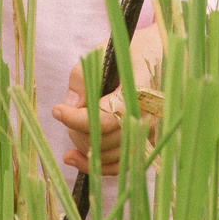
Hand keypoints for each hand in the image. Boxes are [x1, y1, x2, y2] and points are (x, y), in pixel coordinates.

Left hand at [53, 21, 167, 175]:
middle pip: (104, 140)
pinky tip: (76, 159)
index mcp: (138, 93)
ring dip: (84, 147)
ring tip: (71, 129)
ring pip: (109, 156)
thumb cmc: (128, 54)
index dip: (76, 119)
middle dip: (76, 131)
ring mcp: (149, 133)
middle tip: (64, 114)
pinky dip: (98, 165)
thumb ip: (83, 78)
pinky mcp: (147, 142)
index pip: (103, 120)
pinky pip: (120, 164)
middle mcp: (147, 118)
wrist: (161, 58)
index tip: (57, 110)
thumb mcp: (101, 55)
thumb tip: (69, 106)